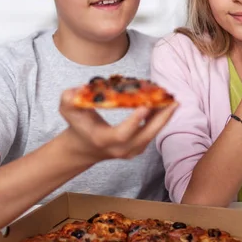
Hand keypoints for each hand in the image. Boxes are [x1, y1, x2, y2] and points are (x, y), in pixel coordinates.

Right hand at [59, 89, 177, 160]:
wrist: (84, 147)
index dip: (134, 122)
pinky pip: (152, 132)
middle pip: (145, 135)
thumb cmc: (77, 125)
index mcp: (104, 140)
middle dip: (161, 118)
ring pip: (152, 134)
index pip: (122, 134)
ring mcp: (131, 151)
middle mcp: (120, 149)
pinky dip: (160, 119)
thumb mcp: (67, 110)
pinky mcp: (138, 148)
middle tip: (173, 101)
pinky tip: (166, 104)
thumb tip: (78, 90)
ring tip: (173, 99)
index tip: (145, 106)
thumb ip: (68, 99)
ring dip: (164, 117)